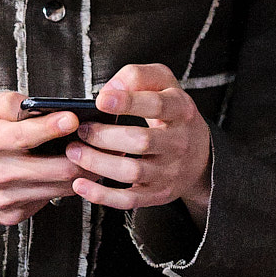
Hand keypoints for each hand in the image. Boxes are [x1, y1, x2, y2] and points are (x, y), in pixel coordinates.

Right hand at [0, 92, 78, 226]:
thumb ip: (4, 103)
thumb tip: (37, 105)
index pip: (30, 134)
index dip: (57, 125)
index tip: (74, 118)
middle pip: (59, 168)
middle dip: (86, 154)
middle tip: (98, 142)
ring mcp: (6, 199)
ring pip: (60, 188)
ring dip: (80, 173)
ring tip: (90, 156)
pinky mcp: (10, 215)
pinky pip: (45, 201)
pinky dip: (57, 187)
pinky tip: (59, 173)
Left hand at [65, 63, 212, 225]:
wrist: (201, 156)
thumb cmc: (173, 113)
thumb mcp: (164, 83)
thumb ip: (138, 76)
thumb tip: (109, 89)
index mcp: (181, 110)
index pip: (157, 104)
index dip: (127, 102)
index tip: (101, 101)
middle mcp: (179, 142)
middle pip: (142, 141)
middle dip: (104, 136)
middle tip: (81, 130)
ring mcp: (170, 171)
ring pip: (132, 172)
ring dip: (97, 163)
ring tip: (74, 151)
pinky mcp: (159, 194)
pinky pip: (129, 199)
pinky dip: (102, 195)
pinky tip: (80, 184)